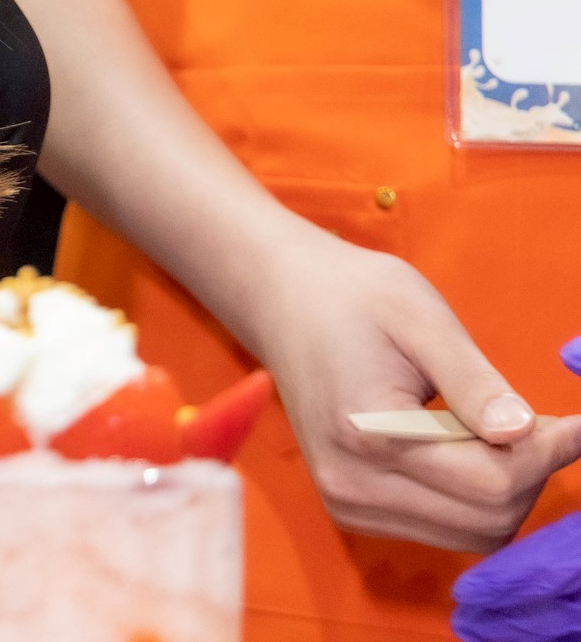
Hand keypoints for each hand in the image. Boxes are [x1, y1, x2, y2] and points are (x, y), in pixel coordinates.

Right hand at [256, 231, 580, 551]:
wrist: (281, 301)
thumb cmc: (353, 297)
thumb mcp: (421, 318)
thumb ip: (473, 380)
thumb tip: (522, 431)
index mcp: (365, 433)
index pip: (491, 481)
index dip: (548, 453)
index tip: (576, 423)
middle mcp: (351, 484)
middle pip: (487, 519)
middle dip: (528, 474)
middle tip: (538, 422)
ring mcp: (347, 502)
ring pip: (472, 535)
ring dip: (504, 492)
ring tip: (496, 432)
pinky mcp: (351, 507)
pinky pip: (443, 530)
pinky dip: (473, 500)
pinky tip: (464, 450)